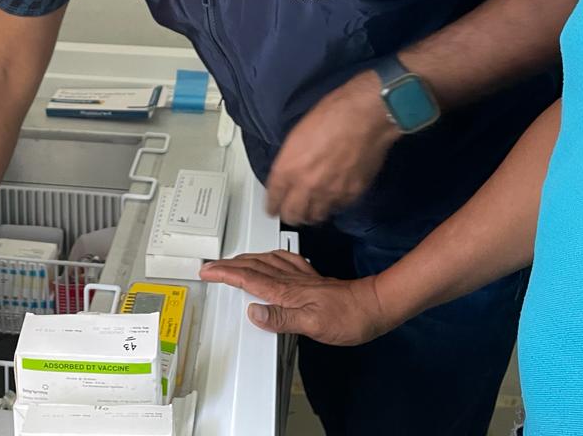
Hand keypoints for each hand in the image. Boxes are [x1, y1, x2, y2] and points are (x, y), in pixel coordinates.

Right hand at [199, 251, 391, 345]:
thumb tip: (253, 312)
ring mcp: (301, 276)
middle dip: (228, 264)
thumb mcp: (313, 325)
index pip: (248, 278)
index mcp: (286, 291)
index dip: (225, 274)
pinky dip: (270, 257)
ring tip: (232, 261)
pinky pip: (284, 260)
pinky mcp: (312, 277)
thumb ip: (281, 318)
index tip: (207, 271)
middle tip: (211, 265)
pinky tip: (270, 258)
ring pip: (266, 261)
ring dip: (245, 259)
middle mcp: (291, 279)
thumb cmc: (347, 318)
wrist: (374, 306)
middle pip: (253, 266)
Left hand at [265, 74, 399, 224]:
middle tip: (293, 212)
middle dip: (291, 215)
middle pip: (293, 215)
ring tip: (313, 207)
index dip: (272, 206)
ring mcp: (330, 193)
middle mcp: (306, 185)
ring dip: (312, 213)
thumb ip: (291, 159)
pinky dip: (334, 206)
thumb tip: (292, 171)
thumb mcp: (298, 134)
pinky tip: (334, 198)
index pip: (273, 199)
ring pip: (315, 217)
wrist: (365, 116)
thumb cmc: (332, 114)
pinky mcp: (352, 195)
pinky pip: (338, 209)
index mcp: (288, 168)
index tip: (273, 209)